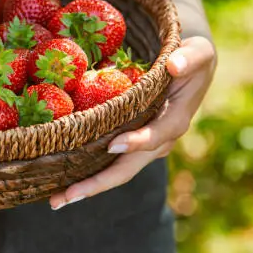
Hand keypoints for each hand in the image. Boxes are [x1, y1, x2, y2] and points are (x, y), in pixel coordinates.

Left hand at [49, 36, 215, 209]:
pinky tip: (59, 181)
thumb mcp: (197, 52)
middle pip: (126, 169)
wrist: (186, 68)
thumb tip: (174, 65)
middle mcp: (157, 141)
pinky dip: (85, 172)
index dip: (137, 142)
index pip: (156, 135)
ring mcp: (141, 146)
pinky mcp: (127, 143)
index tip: (114, 144)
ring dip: (85, 186)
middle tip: (65, 198)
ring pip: (113, 171)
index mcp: (174, 120)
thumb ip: (188, 58)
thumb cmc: (189, 57)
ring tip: (55, 200)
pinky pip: (106, 161)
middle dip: (96, 185)